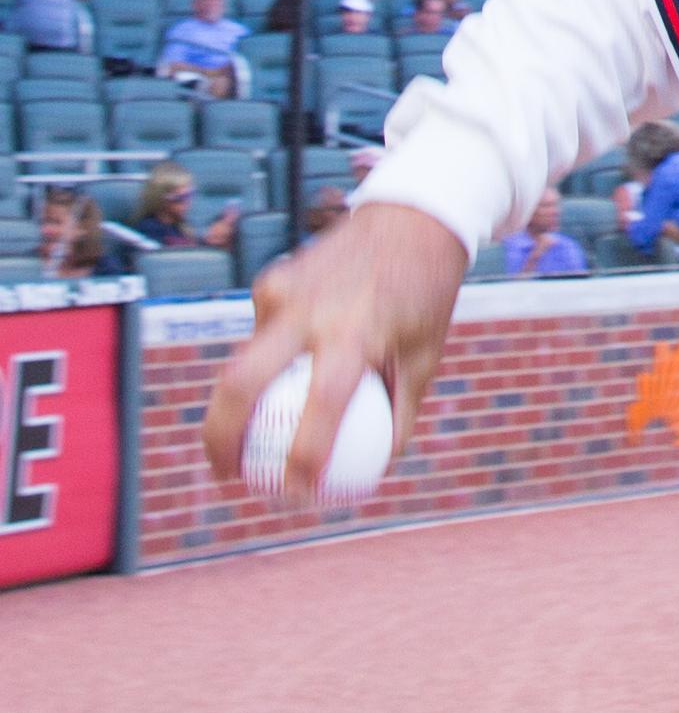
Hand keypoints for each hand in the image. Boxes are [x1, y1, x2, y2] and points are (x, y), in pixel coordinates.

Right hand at [201, 199, 467, 501]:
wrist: (413, 217)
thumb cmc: (425, 295)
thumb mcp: (424, 355)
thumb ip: (398, 412)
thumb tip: (373, 469)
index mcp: (355, 332)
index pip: (323, 405)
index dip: (304, 456)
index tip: (295, 495)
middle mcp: (309, 311)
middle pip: (239, 383)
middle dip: (219, 438)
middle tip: (227, 474)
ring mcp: (283, 292)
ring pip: (241, 361)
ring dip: (238, 404)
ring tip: (239, 441)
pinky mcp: (271, 280)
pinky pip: (261, 334)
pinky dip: (267, 361)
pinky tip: (280, 375)